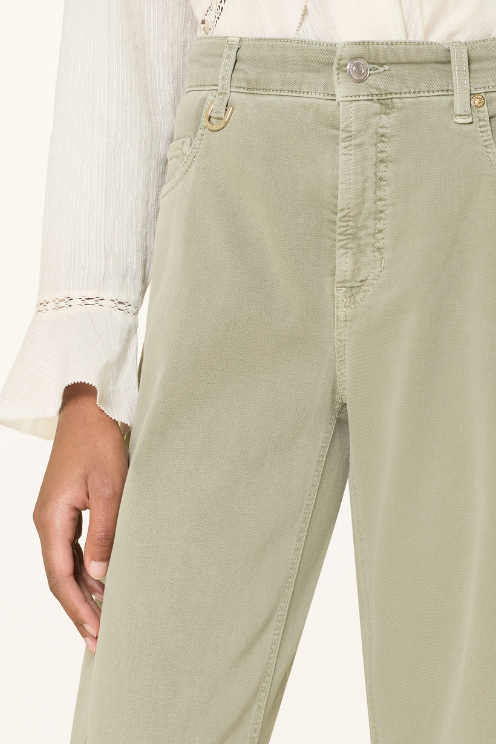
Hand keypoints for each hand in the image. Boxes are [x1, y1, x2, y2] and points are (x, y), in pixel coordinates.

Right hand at [33, 383, 127, 653]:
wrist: (89, 406)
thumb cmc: (99, 440)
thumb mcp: (110, 486)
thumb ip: (105, 531)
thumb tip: (100, 575)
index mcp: (51, 519)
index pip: (60, 577)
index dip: (77, 608)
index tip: (96, 634)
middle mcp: (47, 520)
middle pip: (59, 576)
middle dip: (78, 609)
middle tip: (98, 640)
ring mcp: (55, 514)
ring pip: (64, 564)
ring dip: (82, 591)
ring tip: (101, 619)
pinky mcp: (66, 506)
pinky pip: (71, 547)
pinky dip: (84, 569)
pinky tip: (100, 581)